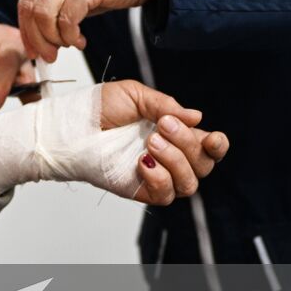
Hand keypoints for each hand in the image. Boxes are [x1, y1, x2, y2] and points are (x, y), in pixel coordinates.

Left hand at [18, 0, 157, 61]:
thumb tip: (35, 38)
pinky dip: (71, 37)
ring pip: (45, 16)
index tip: (32, 49)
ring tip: (69, 46)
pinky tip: (81, 41)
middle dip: (38, 39)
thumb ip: (53, 5)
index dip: (26, 30)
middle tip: (49, 55)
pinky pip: (67, 20)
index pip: (24, 0)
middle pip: (31, 9)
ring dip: (54, 39)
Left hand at [100, 80, 227, 204]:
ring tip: (150, 143)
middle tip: (162, 126)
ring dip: (175, 161)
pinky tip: (142, 162)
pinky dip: (159, 178)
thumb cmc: (99, 109)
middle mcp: (171, 156)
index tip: (212, 137)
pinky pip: (165, 194)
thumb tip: (196, 117)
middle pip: (203, 164)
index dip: (218, 145)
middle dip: (187, 143)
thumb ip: (166, 105)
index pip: (208, 146)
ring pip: (189, 182)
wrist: (73, 126)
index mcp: (175, 133)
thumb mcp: (135, 95)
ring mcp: (158, 175)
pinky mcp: (142, 190)